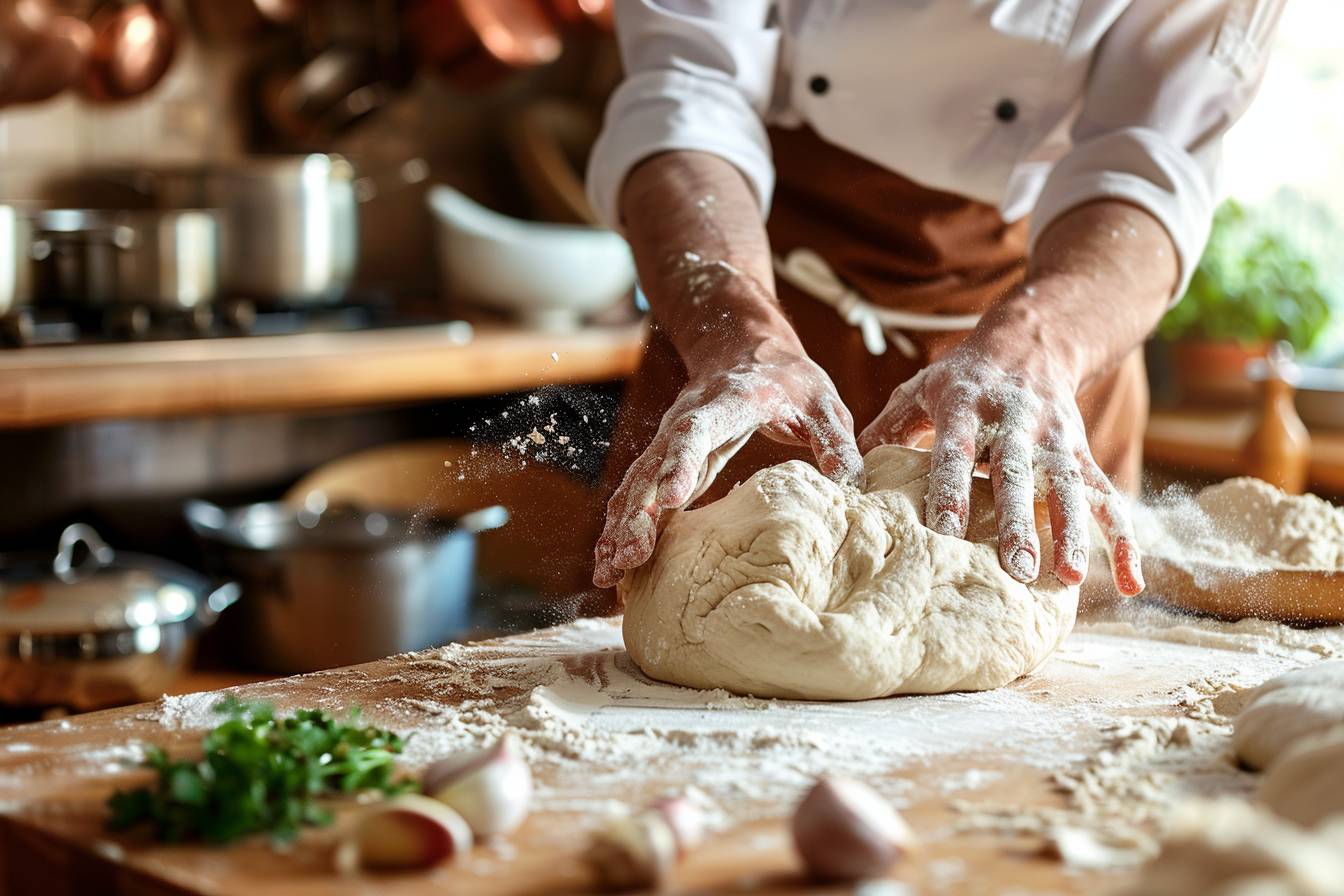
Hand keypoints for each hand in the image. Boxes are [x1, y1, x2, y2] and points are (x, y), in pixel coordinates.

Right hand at [594, 341, 863, 587]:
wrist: (744, 348)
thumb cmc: (787, 378)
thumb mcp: (821, 401)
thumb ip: (835, 441)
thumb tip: (853, 487)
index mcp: (725, 404)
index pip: (696, 433)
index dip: (681, 463)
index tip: (672, 498)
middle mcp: (685, 423)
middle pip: (652, 466)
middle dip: (638, 511)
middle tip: (629, 554)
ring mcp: (670, 443)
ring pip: (636, 484)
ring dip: (621, 526)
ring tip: (610, 571)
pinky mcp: (667, 464)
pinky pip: (638, 495)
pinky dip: (622, 527)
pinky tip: (612, 563)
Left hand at [857, 339, 1143, 596]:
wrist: (1030, 342)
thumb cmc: (960, 378)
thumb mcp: (920, 391)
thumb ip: (886, 430)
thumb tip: (842, 476)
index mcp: (966, 408)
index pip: (955, 452)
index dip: (950, 489)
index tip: (944, 531)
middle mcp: (1015, 424)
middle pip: (1018, 477)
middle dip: (1019, 523)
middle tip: (1016, 571)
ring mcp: (1055, 439)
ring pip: (1068, 489)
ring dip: (1073, 533)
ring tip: (1071, 578)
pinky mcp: (1082, 453)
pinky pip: (1108, 497)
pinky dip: (1124, 538)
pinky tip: (1131, 579)